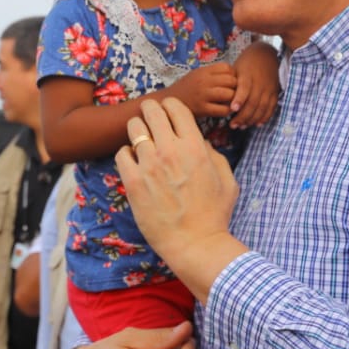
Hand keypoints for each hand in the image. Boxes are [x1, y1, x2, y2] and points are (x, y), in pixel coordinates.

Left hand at [116, 98, 246, 297]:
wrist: (195, 243)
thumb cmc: (214, 214)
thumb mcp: (226, 179)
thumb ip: (213, 154)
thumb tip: (199, 141)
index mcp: (195, 146)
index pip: (176, 107)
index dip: (170, 105)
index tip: (168, 111)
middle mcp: (171, 150)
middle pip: (151, 110)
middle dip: (150, 110)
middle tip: (149, 117)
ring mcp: (149, 165)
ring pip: (134, 128)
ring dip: (137, 130)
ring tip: (141, 140)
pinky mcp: (133, 181)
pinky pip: (122, 153)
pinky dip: (127, 154)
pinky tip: (134, 162)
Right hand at [166, 63, 236, 117]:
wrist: (166, 102)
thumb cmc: (185, 88)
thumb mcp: (196, 75)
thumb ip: (212, 73)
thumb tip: (233, 73)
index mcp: (203, 71)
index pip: (227, 68)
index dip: (232, 74)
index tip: (230, 82)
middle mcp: (204, 81)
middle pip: (231, 80)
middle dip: (236, 87)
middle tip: (233, 94)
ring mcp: (203, 95)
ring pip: (229, 94)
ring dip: (233, 100)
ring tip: (230, 102)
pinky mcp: (202, 109)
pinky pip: (223, 110)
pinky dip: (227, 111)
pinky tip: (224, 111)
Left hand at [229, 42, 280, 128]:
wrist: (265, 54)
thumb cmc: (245, 63)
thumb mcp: (236, 68)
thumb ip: (230, 83)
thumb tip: (220, 99)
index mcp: (248, 75)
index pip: (244, 88)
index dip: (239, 99)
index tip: (232, 109)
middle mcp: (259, 82)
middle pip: (253, 101)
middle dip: (243, 116)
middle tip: (233, 125)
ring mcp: (269, 88)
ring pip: (262, 107)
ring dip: (252, 119)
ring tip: (242, 126)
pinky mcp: (275, 92)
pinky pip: (271, 107)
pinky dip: (265, 117)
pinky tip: (257, 124)